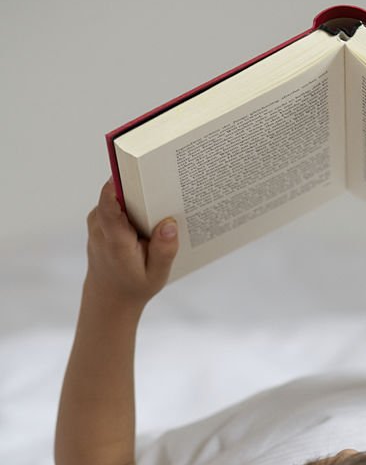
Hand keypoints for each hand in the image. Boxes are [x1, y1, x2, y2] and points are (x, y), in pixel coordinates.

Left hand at [85, 178, 178, 306]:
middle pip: (116, 192)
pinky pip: (116, 202)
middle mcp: (100, 227)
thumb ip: (163, 251)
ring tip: (162, 196)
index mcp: (114, 241)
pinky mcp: (100, 219)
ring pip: (117, 195)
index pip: (109, 203)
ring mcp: (97, 221)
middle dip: (139, 184)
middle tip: (165, 179)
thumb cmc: (134, 286)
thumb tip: (169, 224)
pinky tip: (151, 210)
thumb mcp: (156, 276)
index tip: (139, 167)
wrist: (109, 297)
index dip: (121, 182)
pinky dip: (133, 202)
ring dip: (138, 194)